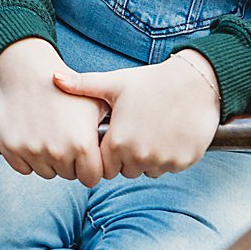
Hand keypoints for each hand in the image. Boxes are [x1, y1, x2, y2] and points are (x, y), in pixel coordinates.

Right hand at [0, 38, 108, 185]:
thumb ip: (112, 131)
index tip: (87, 157)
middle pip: (68, 175)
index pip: (91, 178)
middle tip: (66, 139)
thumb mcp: (95, 103)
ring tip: (50, 134)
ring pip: (46, 172)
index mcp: (82, 145)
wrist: (27, 71)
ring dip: (49, 161)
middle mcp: (57, 152)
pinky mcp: (10, 149)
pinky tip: (33, 135)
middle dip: (70, 163)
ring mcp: (32, 151)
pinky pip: (24, 168)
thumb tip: (124, 153)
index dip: (91, 168)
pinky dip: (28, 157)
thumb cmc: (65, 88)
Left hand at [53, 50, 220, 178]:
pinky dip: (169, 155)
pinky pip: (170, 167)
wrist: (197, 82)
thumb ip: (82, 86)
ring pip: (149, 170)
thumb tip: (53, 79)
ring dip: (149, 158)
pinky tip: (171, 133)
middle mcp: (139, 157)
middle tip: (138, 129)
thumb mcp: (115, 83)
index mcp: (119, 143)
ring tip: (155, 129)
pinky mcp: (183, 162)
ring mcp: (163, 162)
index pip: (105, 165)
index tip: (120, 134)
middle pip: (127, 170)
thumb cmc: (152, 81)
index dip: (110, 151)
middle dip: (129, 156)